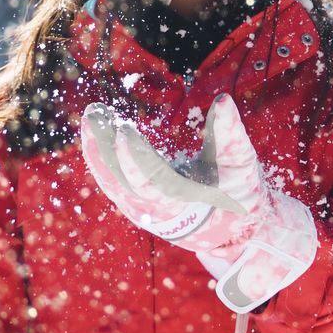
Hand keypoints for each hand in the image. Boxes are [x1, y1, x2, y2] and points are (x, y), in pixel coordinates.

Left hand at [82, 94, 317, 312]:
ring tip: (91, 116)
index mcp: (184, 203)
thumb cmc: (239, 194)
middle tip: (95, 112)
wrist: (233, 231)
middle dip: (105, 146)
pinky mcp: (135, 206)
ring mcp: (142, 211)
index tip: (124, 129)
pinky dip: (100, 159)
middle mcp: (156, 212)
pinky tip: (93, 135)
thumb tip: (223, 101)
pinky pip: (111, 183)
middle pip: (120, 181)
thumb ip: (230, 134)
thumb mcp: (241, 163)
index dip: (134, 158)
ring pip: (110, 182)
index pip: (150, 182)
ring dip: (97, 149)